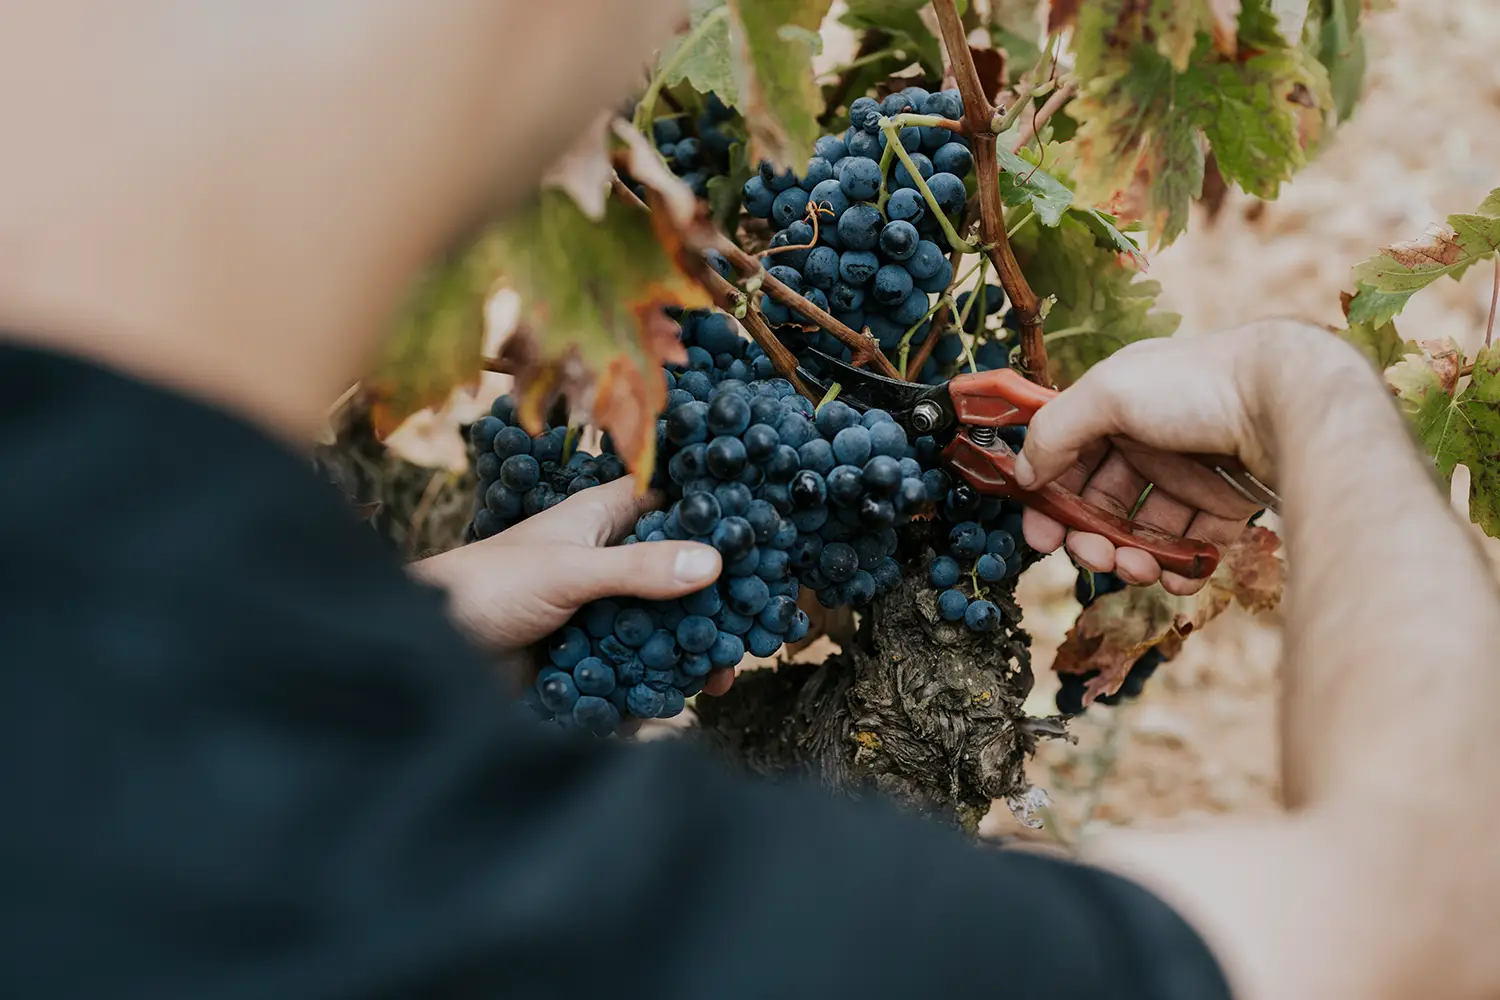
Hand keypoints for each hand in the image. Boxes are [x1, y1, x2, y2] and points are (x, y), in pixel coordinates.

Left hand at [411, 478, 734, 696]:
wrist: (426, 648)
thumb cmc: (487, 586)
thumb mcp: (568, 572)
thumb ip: (638, 570)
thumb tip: (714, 564)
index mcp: (604, 518)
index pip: (675, 506)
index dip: (718, 520)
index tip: (767, 545)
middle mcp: (610, 559)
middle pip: (681, 572)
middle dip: (716, 601)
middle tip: (755, 630)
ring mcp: (602, 609)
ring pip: (665, 623)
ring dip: (692, 647)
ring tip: (720, 676)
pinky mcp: (592, 653)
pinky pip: (638, 664)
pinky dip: (659, 679)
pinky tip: (681, 697)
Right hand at [1014, 328, 1284, 593]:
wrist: (1291, 400)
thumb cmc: (1198, 384)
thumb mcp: (1108, 394)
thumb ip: (1055, 431)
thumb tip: (1021, 473)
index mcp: (1116, 406)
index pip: (1066, 459)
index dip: (1049, 499)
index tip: (1041, 537)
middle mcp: (1150, 439)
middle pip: (1103, 501)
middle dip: (1091, 537)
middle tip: (1092, 559)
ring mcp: (1190, 472)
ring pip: (1145, 528)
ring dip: (1132, 557)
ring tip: (1138, 570)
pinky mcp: (1228, 501)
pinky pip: (1195, 543)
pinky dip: (1181, 566)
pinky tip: (1175, 577)